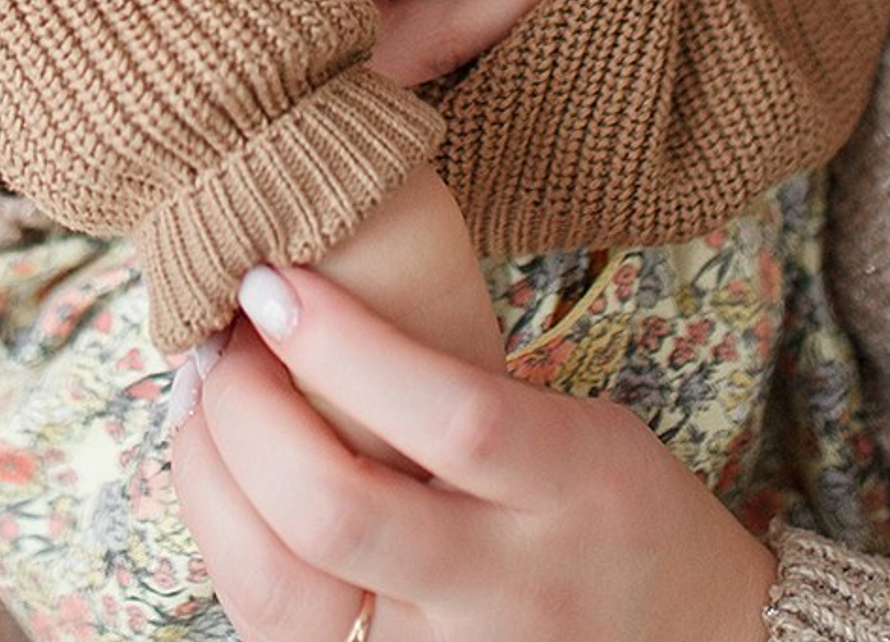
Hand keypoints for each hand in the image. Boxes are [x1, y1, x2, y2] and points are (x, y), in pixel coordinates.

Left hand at [170, 264, 774, 641]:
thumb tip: (304, 311)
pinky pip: (287, 627)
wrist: (688, 641)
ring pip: (287, 591)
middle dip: (249, 414)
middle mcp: (509, 578)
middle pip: (341, 511)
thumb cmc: (611, 507)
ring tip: (201, 401)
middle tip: (220, 342)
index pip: (448, 414)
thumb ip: (463, 393)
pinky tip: (222, 480)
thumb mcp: (577, 428)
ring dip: (213, 481)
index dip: (343, 347)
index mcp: (567, 479)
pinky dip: (234, 543)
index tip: (270, 283)